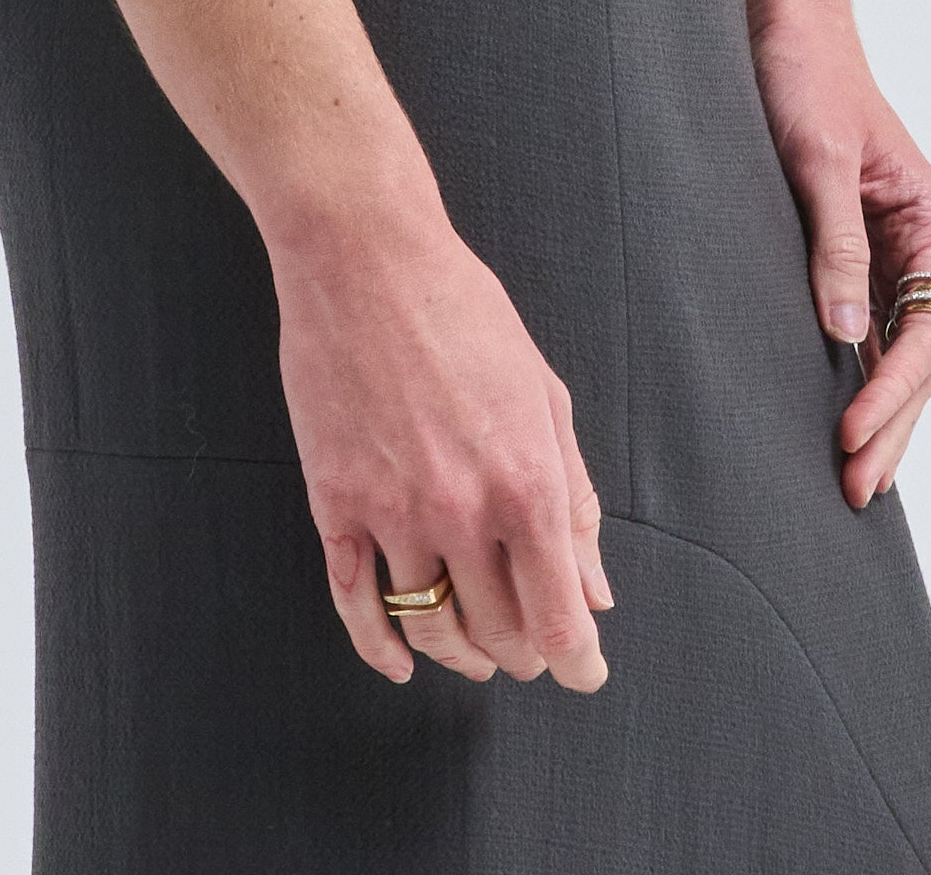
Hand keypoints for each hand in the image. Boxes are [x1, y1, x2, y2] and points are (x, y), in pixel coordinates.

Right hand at [272, 204, 613, 690]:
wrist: (365, 258)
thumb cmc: (464, 311)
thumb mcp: (544, 394)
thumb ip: (576, 498)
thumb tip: (596, 592)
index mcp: (527, 483)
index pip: (560, 620)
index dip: (578, 663)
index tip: (585, 673)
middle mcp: (462, 510)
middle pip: (500, 634)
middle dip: (524, 655)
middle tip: (531, 650)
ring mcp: (392, 512)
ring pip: (431, 629)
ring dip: (461, 656)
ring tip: (478, 654)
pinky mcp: (335, 503)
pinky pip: (357, 605)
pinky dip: (381, 649)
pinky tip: (402, 661)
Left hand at [748, 0, 930, 507]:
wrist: (780, 13)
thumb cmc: (805, 69)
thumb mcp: (818, 155)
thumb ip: (835, 242)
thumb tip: (846, 334)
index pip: (928, 329)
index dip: (895, 391)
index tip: (853, 434)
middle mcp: (920, 238)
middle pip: (921, 354)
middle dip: (893, 423)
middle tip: (856, 489)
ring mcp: (888, 247)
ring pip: (898, 349)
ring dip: (881, 410)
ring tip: (853, 476)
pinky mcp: (849, 245)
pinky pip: (867, 325)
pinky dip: (859, 374)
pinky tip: (839, 416)